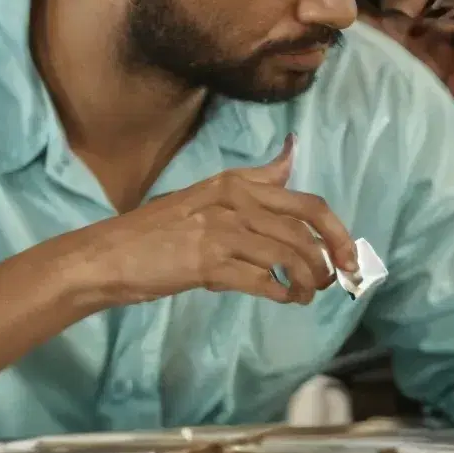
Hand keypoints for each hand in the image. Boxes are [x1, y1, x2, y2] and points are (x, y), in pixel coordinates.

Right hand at [71, 159, 357, 314]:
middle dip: (331, 260)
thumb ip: (253, 180)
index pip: (307, 203)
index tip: (348, 256)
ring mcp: (220, 231)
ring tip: (305, 295)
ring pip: (290, 258)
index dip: (337, 232)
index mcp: (234, 184)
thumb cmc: (155, 231)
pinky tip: (284, 299)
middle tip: (334, 282)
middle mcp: (232, 201)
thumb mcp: (206, 195)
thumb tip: (292, 153)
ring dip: (308, 282)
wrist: (105, 256)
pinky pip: (265, 281)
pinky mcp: (208, 262)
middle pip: (306, 231)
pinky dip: (283, 294)